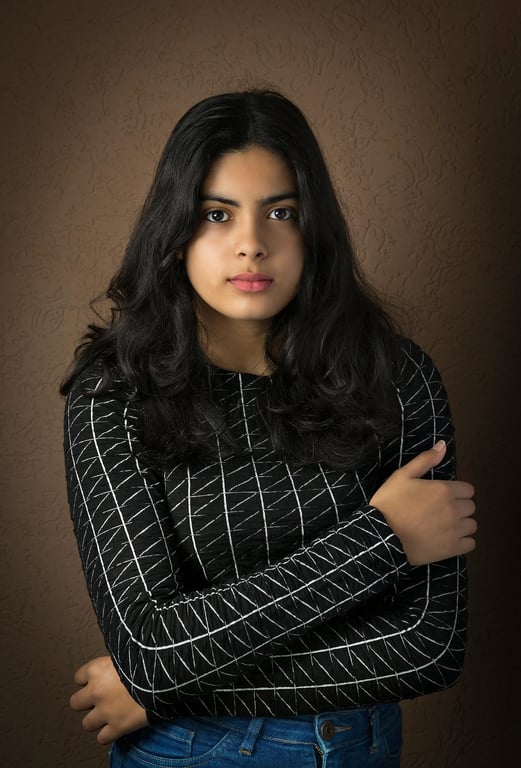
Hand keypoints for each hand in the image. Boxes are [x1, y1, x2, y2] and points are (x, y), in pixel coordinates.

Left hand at [70, 656, 148, 744]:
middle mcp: (96, 691)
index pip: (78, 677)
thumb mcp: (127, 651)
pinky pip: (102, 738)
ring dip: (96, 719)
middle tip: (99, 698)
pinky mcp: (118, 727)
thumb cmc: (149, 659)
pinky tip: (115, 726)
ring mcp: (106, 711)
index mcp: (97, 669)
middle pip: (76, 703)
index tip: (97, 680)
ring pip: (86, 723)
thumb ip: (114, 660)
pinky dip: (108, 734)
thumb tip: (115, 661)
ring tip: (107, 714)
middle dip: (86, 701)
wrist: (164, 675)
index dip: (89, 679)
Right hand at [370, 440, 475, 564]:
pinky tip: (447, 539)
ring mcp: (454, 530)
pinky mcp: (451, 548)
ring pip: (471, 525)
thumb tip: (443, 445)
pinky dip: (462, 541)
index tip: (443, 496)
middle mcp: (453, 509)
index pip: (468, 490)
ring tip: (444, 526)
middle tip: (440, 511)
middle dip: (459, 507)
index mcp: (444, 489)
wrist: (382, 535)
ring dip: (461, 524)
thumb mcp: (402, 475)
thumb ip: (425, 460)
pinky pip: (470, 543)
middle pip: (470, 507)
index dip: (456, 492)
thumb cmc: (390, 503)